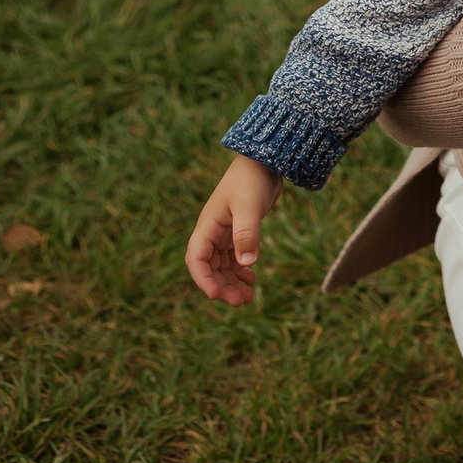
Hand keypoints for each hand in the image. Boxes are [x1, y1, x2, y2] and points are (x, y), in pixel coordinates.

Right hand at [185, 154, 281, 306]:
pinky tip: (252, 280)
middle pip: (210, 267)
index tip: (216, 295)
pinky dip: (241, 270)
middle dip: (222, 286)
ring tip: (247, 298)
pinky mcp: (239, 230)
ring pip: (223, 265)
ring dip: (232, 282)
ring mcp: (225, 232)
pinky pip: (234, 257)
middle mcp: (212, 232)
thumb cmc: (252, 179)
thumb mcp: (249, 207)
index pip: (197, 259)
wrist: (265, 160)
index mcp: (207, 226)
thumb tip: (248, 263)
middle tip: (240, 303)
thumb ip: (247, 234)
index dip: (204, 279)